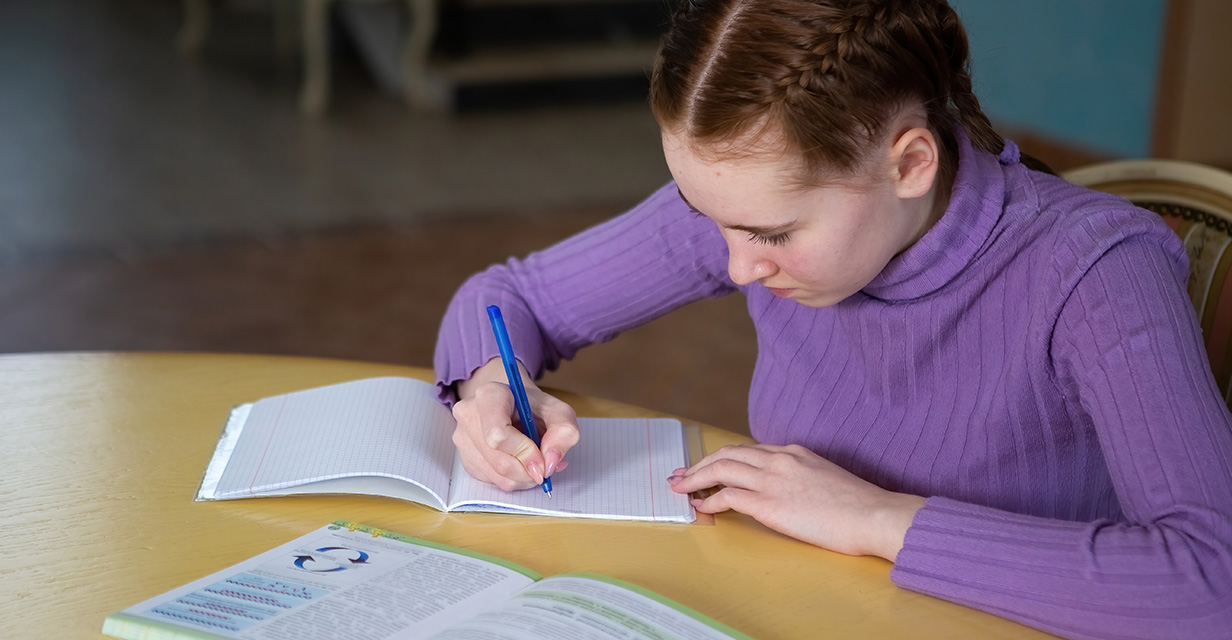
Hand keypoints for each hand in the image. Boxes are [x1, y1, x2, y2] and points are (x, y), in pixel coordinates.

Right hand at [452, 358, 578, 491]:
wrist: (512, 403)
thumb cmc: (533, 407)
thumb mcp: (558, 411)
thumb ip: (564, 432)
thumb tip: (550, 462)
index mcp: (489, 395)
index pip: (498, 435)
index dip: (524, 453)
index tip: (543, 459)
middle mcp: (468, 414)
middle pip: (500, 461)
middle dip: (528, 470)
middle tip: (545, 465)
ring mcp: (462, 437)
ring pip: (496, 475)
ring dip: (523, 477)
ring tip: (533, 460)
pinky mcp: (464, 457)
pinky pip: (491, 481)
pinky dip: (512, 479)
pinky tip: (518, 461)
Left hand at [668, 444, 924, 561]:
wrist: (875, 515)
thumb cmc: (858, 506)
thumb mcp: (826, 478)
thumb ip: (801, 477)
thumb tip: (787, 491)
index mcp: (793, 452)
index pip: (748, 450)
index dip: (723, 458)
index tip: (708, 468)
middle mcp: (779, 459)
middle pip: (727, 454)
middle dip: (700, 464)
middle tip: (681, 475)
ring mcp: (773, 479)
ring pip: (721, 468)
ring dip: (695, 478)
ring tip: (680, 488)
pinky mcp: (769, 503)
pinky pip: (728, 496)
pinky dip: (709, 500)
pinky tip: (701, 507)